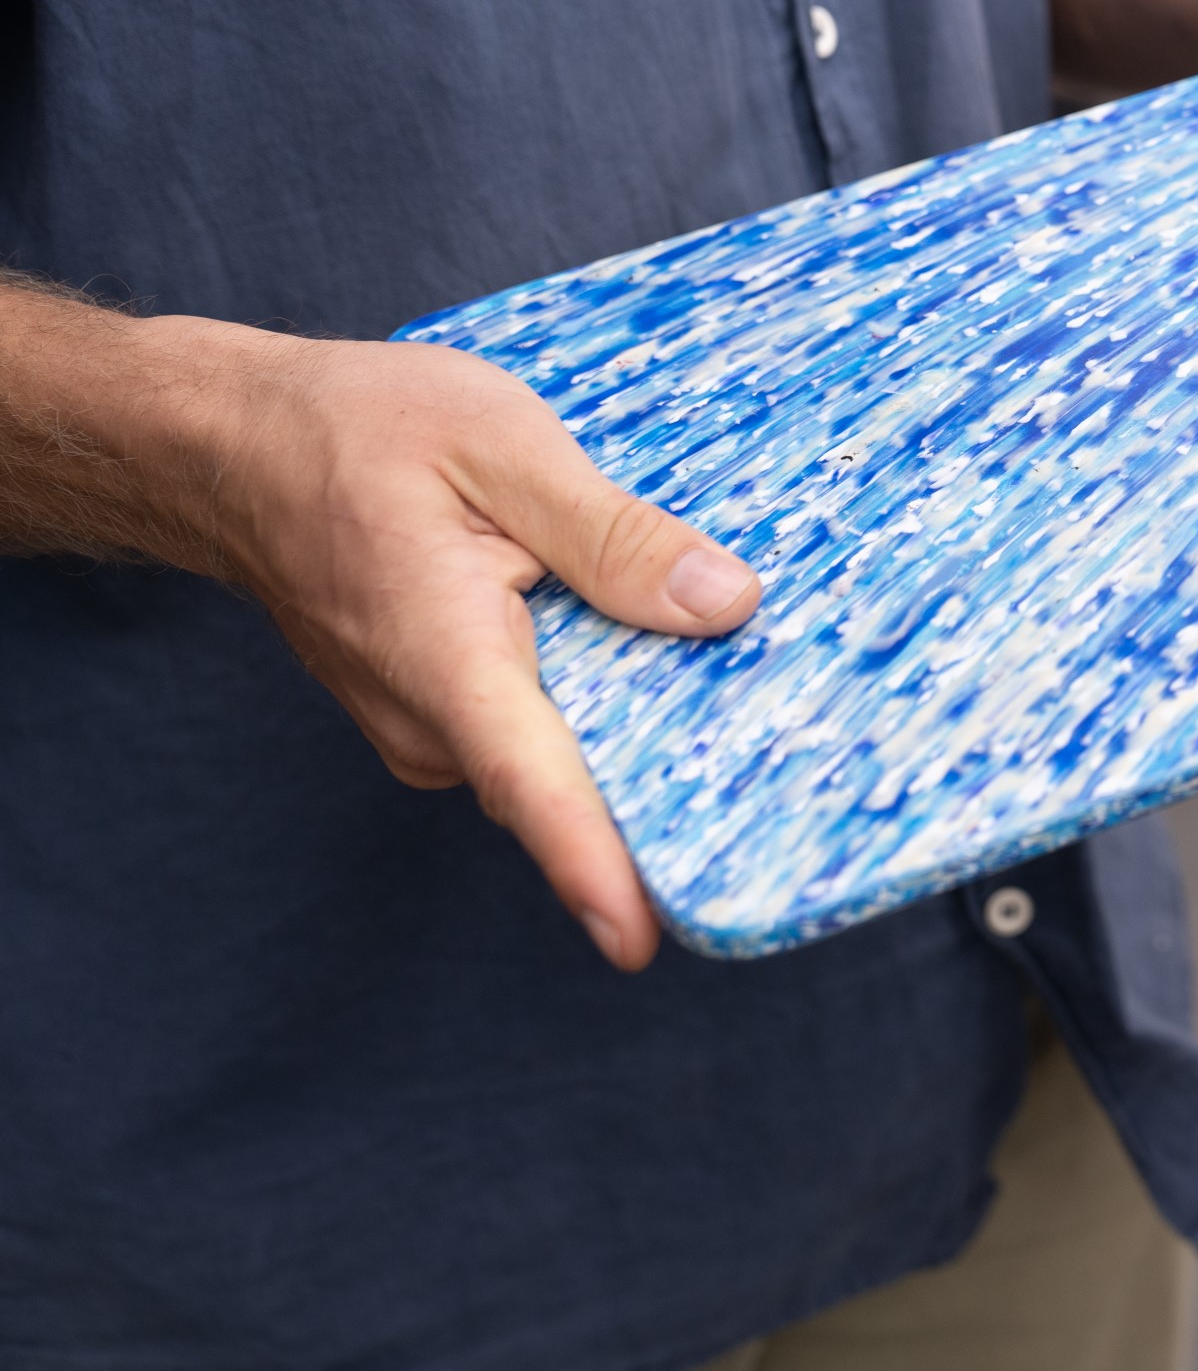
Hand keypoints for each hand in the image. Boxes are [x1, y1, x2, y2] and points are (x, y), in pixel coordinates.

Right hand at [32, 313, 761, 968]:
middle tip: (787, 753)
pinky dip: (592, 699)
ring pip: (559, 754)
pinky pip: (535, 730)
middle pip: (570, 781)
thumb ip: (613, 534)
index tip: (637, 940)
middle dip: (668, 776)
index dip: (589, 867)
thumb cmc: (359, 430)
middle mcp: (428, 719)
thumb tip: (725, 604)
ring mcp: (425, 727)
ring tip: (733, 675)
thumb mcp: (502, 445)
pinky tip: (644, 645)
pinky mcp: (436, 714)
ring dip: (634, 726)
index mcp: (446, 656)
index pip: (528, 785)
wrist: (237, 446)